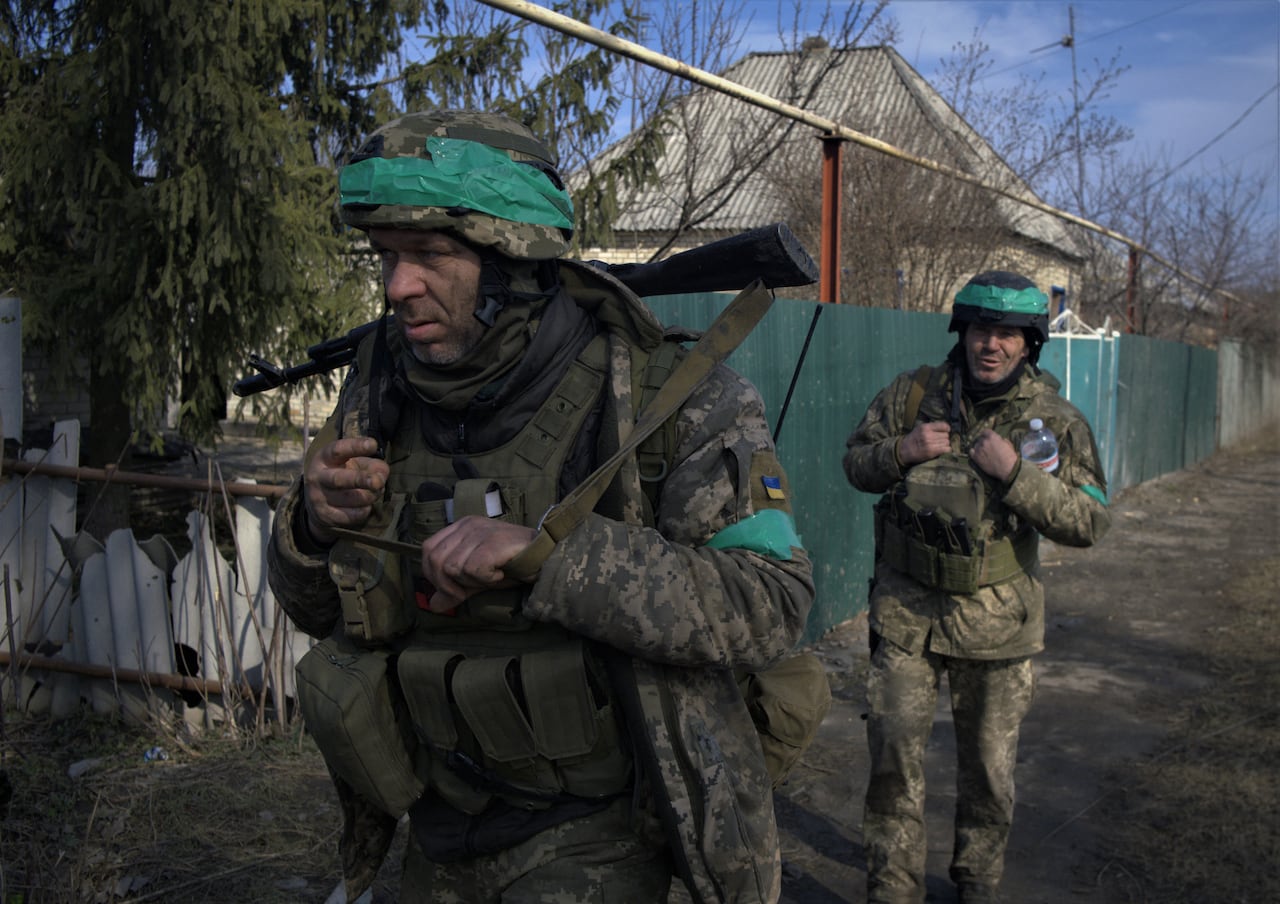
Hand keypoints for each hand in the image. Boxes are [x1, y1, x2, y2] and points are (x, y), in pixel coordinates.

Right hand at [301, 436, 389, 544]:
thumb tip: (383, 472)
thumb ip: (371, 464)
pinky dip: (364, 510)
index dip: (356, 446)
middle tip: (378, 482)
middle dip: (360, 480)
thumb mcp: (353, 463)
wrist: (317, 503)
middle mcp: (318, 478)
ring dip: (370, 496)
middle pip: (339, 479)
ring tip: (376, 491)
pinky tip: (365, 505)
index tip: (373, 445)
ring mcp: (319, 498)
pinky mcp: (326, 516)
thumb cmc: (342, 474)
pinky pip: (352, 515)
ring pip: (350, 499)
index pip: (338, 450)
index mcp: (324, 458)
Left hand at [420, 516, 536, 613]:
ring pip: (452, 567)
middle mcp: (467, 525)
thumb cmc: (512, 566)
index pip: (427, 550)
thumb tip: (433, 606)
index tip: (454, 590)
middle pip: (435, 560)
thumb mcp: (478, 580)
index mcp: (460, 528)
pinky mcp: (492, 542)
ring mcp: (479, 531)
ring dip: (471, 581)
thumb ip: (455, 589)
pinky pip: (472, 569)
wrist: (545, 557)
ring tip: (491, 576)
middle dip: (448, 584)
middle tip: (471, 589)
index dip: (433, 575)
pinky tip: (500, 574)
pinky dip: (486, 579)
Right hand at [898, 421, 951, 464]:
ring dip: (945, 444)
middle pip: (946, 435)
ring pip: (947, 442)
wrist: (904, 451)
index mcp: (925, 427)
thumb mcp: (920, 428)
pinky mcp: (931, 452)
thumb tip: (946, 428)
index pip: (944, 426)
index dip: (946, 429)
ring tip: (939, 446)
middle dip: (944, 438)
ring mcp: (930, 444)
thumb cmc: (914, 439)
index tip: (944, 432)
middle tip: (939, 441)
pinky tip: (941, 450)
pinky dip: (946, 450)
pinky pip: (947, 449)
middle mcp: (927, 435)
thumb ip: (932, 427)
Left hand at [968, 428, 1018, 480]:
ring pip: (976, 445)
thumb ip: (1001, 440)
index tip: (989, 438)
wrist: (1007, 468)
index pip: (986, 431)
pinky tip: (977, 454)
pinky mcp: (976, 457)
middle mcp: (984, 441)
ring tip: (984, 452)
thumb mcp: (1008, 444)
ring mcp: (979, 449)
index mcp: (992, 437)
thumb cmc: (1010, 457)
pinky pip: (971, 452)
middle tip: (987, 447)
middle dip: (984, 441)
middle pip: (980, 438)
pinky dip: (973, 452)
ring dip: (979, 447)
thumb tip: (1000, 440)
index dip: (987, 435)